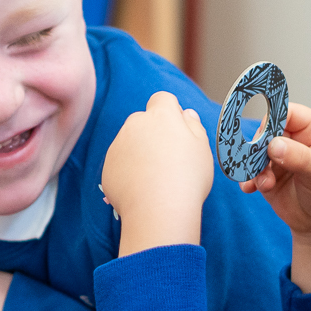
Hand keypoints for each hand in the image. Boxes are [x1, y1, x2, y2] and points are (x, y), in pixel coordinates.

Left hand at [102, 91, 212, 254]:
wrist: (159, 211)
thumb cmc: (187, 178)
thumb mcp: (202, 149)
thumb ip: (194, 126)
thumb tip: (186, 114)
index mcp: (160, 116)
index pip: (162, 99)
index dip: (171, 111)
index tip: (178, 131)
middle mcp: (135, 124)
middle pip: (143, 120)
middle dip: (153, 132)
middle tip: (169, 158)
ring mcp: (118, 145)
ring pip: (129, 142)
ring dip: (139, 152)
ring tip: (156, 178)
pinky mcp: (108, 166)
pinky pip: (120, 163)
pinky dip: (128, 171)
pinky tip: (142, 188)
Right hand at [240, 101, 310, 238]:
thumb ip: (301, 158)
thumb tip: (275, 145)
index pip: (289, 114)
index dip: (274, 120)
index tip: (265, 133)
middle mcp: (292, 141)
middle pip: (267, 132)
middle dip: (259, 146)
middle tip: (259, 160)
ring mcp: (277, 158)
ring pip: (256, 153)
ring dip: (254, 166)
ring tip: (265, 182)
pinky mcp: (266, 176)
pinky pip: (250, 172)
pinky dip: (247, 179)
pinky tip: (251, 187)